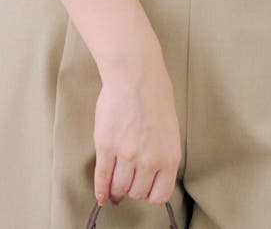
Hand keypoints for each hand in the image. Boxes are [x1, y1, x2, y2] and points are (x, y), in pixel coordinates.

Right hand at [92, 48, 182, 207]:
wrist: (137, 75)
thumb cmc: (155, 95)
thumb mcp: (169, 129)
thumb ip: (161, 153)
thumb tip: (149, 174)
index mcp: (169, 155)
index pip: (161, 194)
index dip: (151, 195)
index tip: (145, 190)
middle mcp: (149, 159)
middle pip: (137, 192)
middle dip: (133, 189)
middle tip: (128, 182)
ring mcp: (127, 154)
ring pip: (119, 187)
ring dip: (116, 189)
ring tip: (115, 186)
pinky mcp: (106, 146)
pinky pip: (102, 177)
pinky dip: (100, 190)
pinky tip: (101, 196)